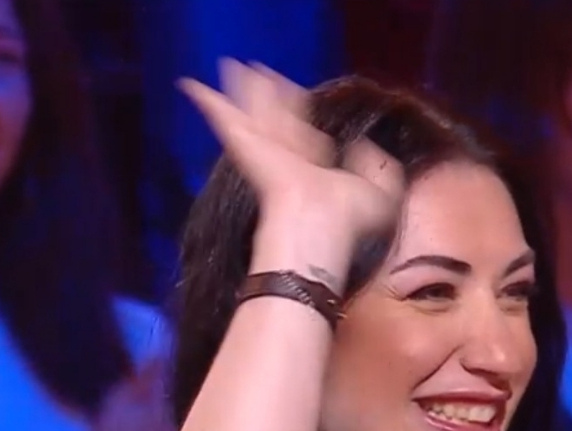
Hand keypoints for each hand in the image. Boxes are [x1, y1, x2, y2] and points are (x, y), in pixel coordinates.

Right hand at [179, 59, 403, 266]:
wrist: (317, 223)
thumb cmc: (346, 217)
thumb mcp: (380, 190)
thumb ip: (375, 165)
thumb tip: (362, 147)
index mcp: (312, 165)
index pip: (301, 132)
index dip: (297, 108)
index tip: (293, 91)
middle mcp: (285, 154)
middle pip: (274, 115)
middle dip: (267, 92)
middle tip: (257, 70)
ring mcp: (263, 148)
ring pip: (252, 109)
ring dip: (243, 87)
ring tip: (232, 66)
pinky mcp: (244, 144)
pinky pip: (223, 117)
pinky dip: (207, 102)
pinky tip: (191, 85)